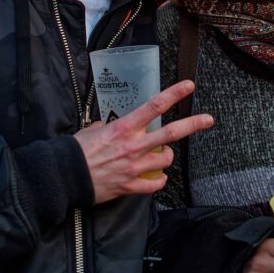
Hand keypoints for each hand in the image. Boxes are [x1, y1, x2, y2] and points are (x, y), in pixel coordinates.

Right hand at [74, 80, 212, 203]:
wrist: (64, 177)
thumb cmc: (75, 152)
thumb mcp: (91, 130)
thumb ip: (106, 126)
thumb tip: (109, 126)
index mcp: (124, 127)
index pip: (154, 106)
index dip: (174, 94)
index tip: (188, 86)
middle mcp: (133, 145)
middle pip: (171, 133)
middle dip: (193, 124)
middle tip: (208, 119)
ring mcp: (134, 166)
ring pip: (166, 159)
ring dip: (168, 156)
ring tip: (162, 156)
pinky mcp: (131, 185)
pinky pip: (155, 183)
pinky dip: (159, 180)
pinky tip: (156, 177)